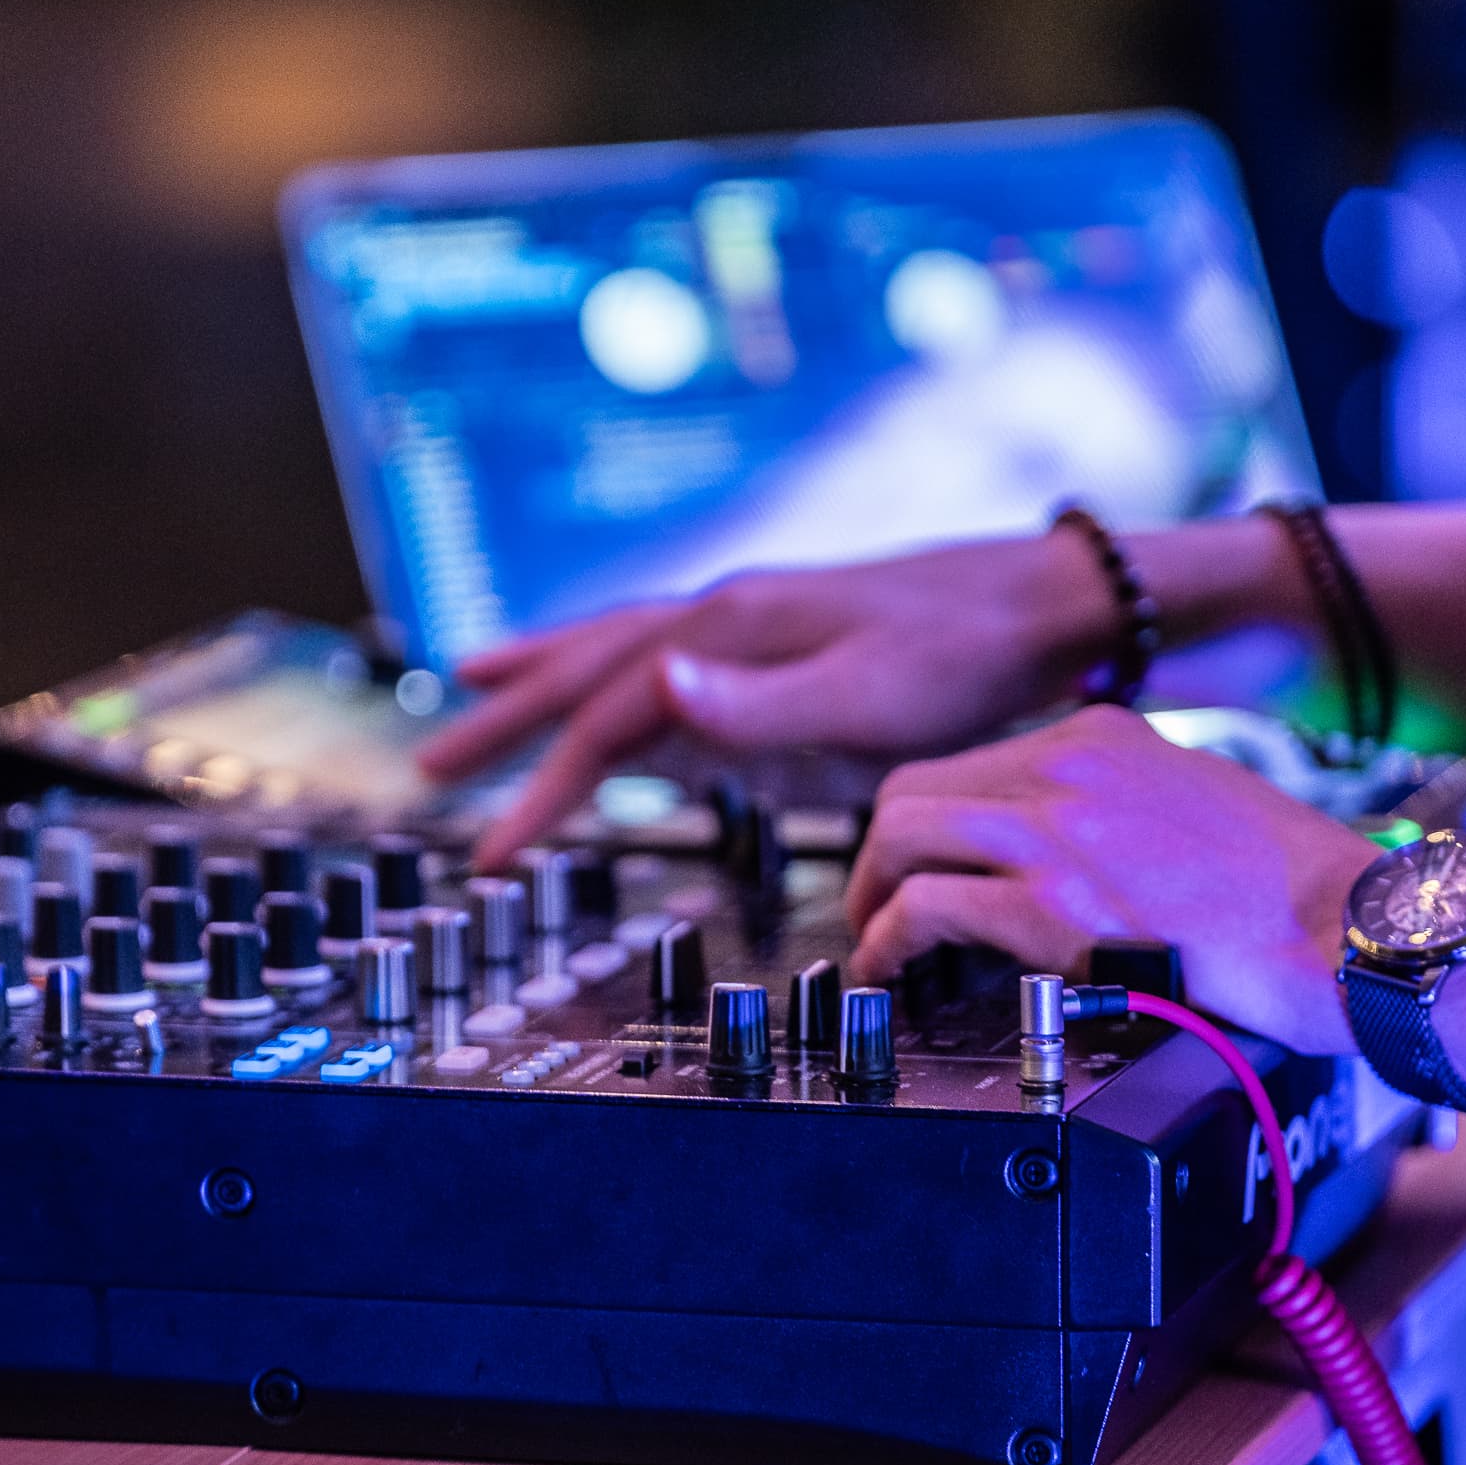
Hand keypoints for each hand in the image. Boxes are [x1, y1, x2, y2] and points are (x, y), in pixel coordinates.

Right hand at [418, 533, 1118, 867]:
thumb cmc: (962, 663)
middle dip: (503, 722)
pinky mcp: (770, 645)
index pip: (604, 719)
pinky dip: (611, 677)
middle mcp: (718, 617)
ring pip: (612, 651)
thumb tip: (658, 687)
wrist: (1037, 609)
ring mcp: (741, 626)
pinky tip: (604, 694)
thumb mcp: (867, 698)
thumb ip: (759, 705)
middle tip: (428, 771)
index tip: (494, 854)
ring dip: (539, 679)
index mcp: (726, 629)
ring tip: (471, 689)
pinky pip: (662, 660)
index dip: (543, 789)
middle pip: (581, 670)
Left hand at [845, 706, 1376, 1052]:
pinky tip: (893, 971)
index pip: (971, 765)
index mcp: (1102, 740)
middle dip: (879, 857)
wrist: (1352, 931)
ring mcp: (1055, 830)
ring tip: (879, 949)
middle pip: (913, 792)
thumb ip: (1122, 808)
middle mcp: (1068, 768)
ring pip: (900, 837)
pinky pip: (925, 909)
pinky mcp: (1052, 904)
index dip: (930, 825)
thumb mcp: (1198, 804)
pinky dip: (890, 943)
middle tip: (880, 909)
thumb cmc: (1300, 894)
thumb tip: (1070, 851)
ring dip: (872, 899)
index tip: (922, 867)